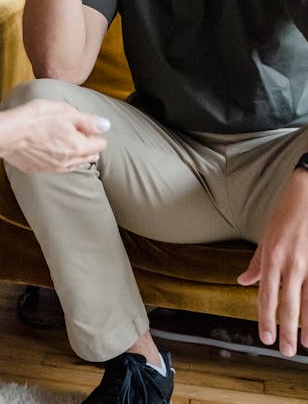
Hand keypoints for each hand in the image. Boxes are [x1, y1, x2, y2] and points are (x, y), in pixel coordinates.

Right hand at [0, 99, 108, 173]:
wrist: (7, 134)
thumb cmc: (35, 119)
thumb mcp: (65, 111)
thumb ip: (88, 121)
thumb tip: (106, 125)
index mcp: (78, 147)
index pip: (100, 145)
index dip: (95, 133)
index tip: (86, 124)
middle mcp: (68, 162)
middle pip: (89, 157)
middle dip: (88, 145)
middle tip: (78, 131)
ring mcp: (53, 168)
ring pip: (74, 164)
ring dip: (75, 153)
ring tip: (66, 139)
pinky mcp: (39, 170)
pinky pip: (57, 166)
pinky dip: (59, 158)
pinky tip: (51, 148)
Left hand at [237, 170, 307, 355]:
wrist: (307, 194)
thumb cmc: (285, 214)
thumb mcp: (265, 236)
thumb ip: (256, 263)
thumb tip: (243, 281)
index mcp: (272, 256)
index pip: (266, 295)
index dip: (265, 318)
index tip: (265, 337)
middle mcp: (291, 263)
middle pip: (288, 304)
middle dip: (286, 330)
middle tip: (284, 350)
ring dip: (307, 326)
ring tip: (305, 344)